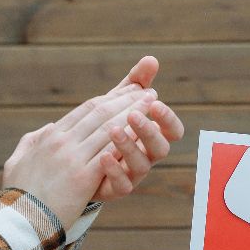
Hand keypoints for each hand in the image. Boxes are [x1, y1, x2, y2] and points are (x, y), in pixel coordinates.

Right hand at [3, 87, 153, 223]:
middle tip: (149, 92)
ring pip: (108, 128)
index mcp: (50, 137)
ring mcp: (71, 158)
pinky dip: (127, 140)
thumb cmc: (18, 194)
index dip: (110, 98)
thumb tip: (47, 130)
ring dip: (133, 114)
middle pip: (100, 113)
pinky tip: (143, 133)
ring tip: (151, 105)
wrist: (16, 221)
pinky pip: (109, 153)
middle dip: (127, 100)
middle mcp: (61, 142)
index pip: (85, 109)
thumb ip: (33, 142)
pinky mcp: (82, 178)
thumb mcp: (18, 161)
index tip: (128, 92)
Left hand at [90, 57, 184, 202]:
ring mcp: (132, 174)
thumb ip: (135, 83)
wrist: (76, 163)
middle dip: (149, 130)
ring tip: (113, 130)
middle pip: (161, 148)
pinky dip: (114, 171)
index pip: (173, 130)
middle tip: (133, 114)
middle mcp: (146, 156)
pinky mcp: (115, 189)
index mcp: (152, 136)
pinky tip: (102, 156)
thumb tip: (151, 59)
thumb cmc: (105, 128)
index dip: (167, 119)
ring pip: (142, 166)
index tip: (154, 103)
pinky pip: (122, 186)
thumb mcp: (117, 103)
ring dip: (130, 147)